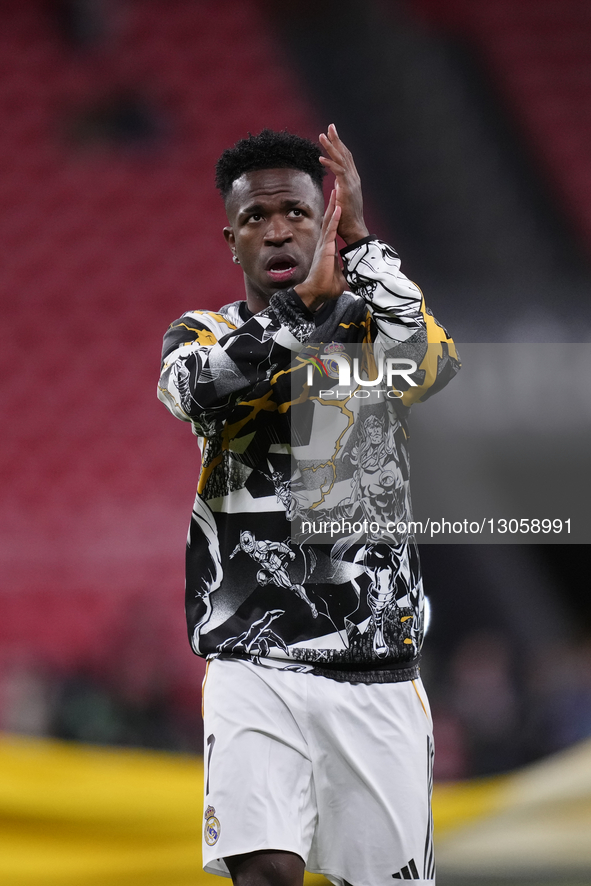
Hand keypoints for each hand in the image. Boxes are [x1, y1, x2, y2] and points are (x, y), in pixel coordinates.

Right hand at [294, 189, 346, 310]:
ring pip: (328, 221)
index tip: (336, 204)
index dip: (333, 216)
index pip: (331, 228)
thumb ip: (342, 270)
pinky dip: (335, 219)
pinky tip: (337, 208)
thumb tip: (349, 273)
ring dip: (333, 206)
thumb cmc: (325, 287)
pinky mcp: (326, 248)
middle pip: (328, 220)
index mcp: (327, 249)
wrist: (317, 292)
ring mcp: (324, 245)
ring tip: (335, 191)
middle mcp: (324, 244)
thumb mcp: (339, 276)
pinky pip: (331, 230)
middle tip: (335, 190)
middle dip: (332, 205)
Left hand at [319, 124, 368, 244]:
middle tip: (330, 126)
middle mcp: (353, 178)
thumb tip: (335, 184)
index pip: (346, 158)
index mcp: (352, 180)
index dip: (339, 146)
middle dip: (337, 139)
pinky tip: (320, 159)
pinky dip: (329, 164)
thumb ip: (339, 189)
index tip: (332, 135)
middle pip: (345, 154)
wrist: (354, 228)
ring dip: (331, 147)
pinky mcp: (347, 188)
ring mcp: (351, 182)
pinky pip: (338, 172)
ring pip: (341, 159)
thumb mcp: (342, 199)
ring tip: (322, 136)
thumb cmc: (346, 218)